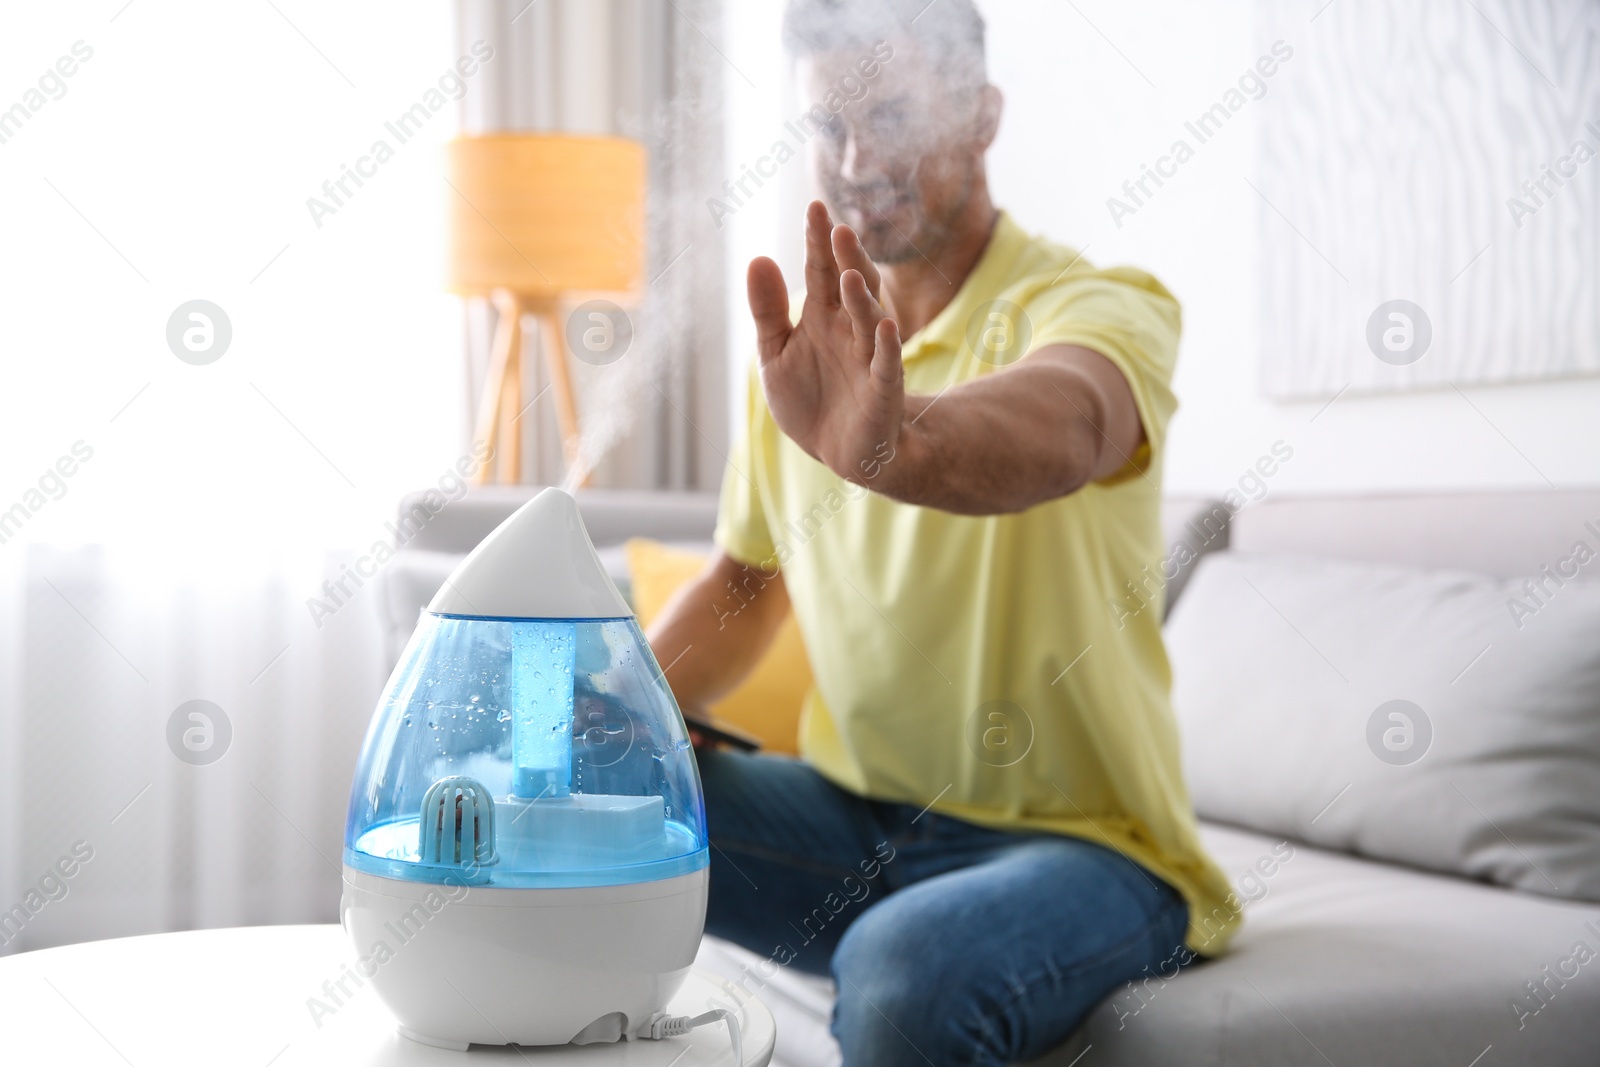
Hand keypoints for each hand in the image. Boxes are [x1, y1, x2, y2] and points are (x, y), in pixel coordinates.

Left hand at [746, 201, 904, 482]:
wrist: (836, 451)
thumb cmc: (809, 398)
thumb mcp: (775, 353)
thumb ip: (767, 309)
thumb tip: (758, 258)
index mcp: (823, 316)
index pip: (821, 271)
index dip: (818, 242)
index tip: (816, 207)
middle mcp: (850, 329)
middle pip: (852, 286)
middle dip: (847, 259)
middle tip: (838, 229)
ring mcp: (869, 357)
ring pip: (871, 320)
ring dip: (863, 298)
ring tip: (851, 273)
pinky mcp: (883, 389)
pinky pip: (887, 364)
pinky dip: (887, 347)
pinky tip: (882, 327)